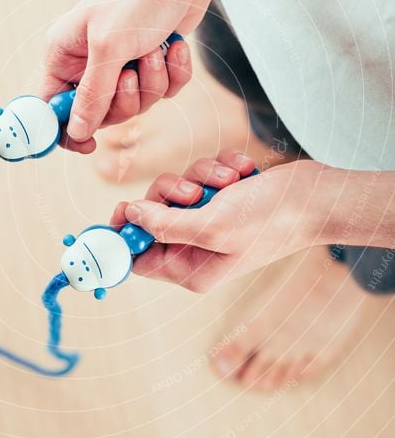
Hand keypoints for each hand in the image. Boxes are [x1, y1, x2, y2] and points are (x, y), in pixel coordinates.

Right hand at [40, 0, 216, 151]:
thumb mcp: (109, 48)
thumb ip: (92, 95)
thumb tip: (75, 133)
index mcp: (63, 55)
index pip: (49, 108)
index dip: (65, 132)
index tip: (88, 146)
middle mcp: (88, 62)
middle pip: (100, 114)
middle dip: (124, 101)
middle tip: (131, 74)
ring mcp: (121, 62)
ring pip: (136, 104)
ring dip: (152, 83)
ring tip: (154, 50)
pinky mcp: (152, 61)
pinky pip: (163, 91)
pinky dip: (173, 73)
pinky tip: (173, 47)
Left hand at [110, 153, 326, 291]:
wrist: (316, 196)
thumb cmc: (271, 219)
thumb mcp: (213, 226)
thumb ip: (166, 225)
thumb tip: (129, 216)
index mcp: (192, 269)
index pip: (140, 259)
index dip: (124, 236)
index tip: (120, 208)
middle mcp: (198, 248)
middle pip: (153, 216)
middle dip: (171, 195)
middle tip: (194, 194)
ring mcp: (211, 221)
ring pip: (177, 190)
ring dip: (201, 176)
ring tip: (230, 182)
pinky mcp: (223, 198)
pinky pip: (201, 175)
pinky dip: (220, 168)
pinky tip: (244, 174)